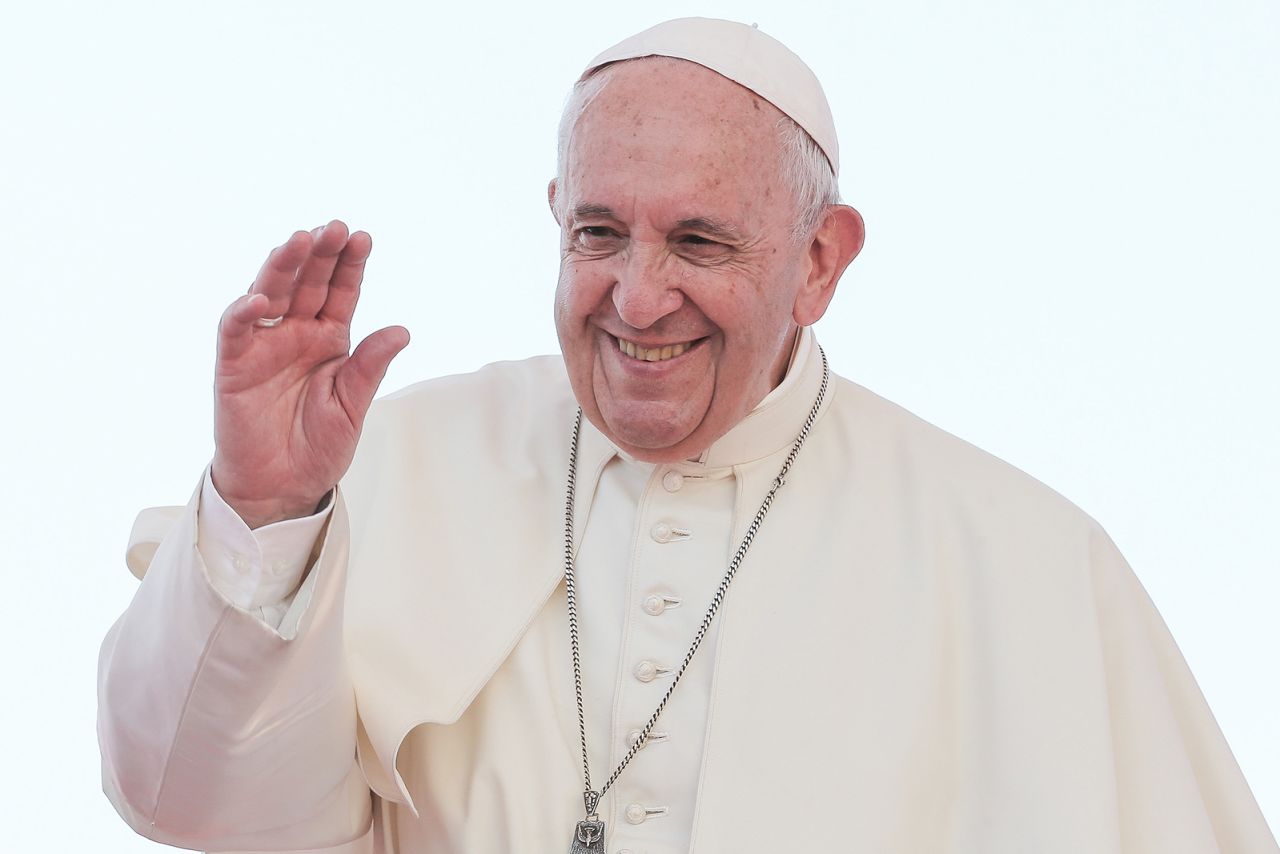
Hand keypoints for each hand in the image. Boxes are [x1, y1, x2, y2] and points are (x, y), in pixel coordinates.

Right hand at [210, 221, 408, 527]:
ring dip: (283, 266)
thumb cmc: (319, 446)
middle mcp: (296, 333)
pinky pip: (235, 329)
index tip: (363, 237)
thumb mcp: (353, 406)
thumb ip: (370, 366)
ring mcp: (263, 344)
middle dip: (320, 253)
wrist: (282, 486)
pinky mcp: (233, 363)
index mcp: (330, 339)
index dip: (350, 265)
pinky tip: (261, 297)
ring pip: (271, 292)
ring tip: (299, 240)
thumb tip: (402, 330)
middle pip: (307, 282)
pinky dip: (244, 311)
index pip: (341, 292)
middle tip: (334, 227)